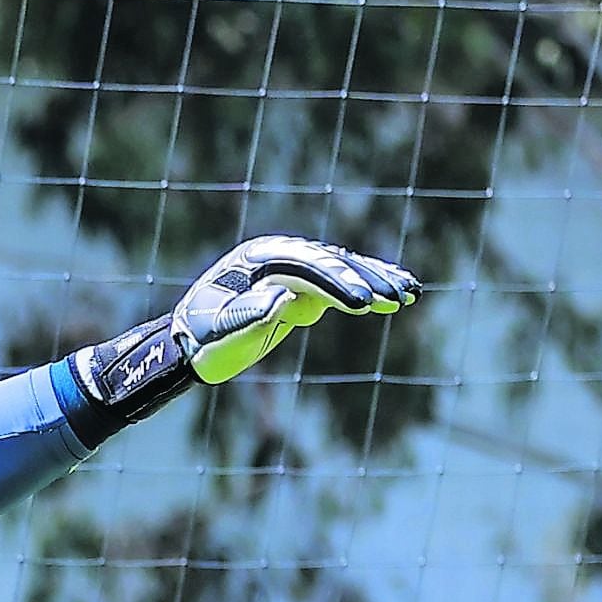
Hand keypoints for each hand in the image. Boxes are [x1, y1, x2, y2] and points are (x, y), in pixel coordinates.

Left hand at [64, 235, 419, 440]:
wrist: (191, 346)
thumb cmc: (202, 342)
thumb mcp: (221, 333)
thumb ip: (250, 314)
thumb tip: (284, 296)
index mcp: (257, 260)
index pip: (306, 268)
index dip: (336, 284)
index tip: (363, 304)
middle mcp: (277, 255)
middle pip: (330, 262)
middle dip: (365, 280)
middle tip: (396, 301)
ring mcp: (292, 267)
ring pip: (342, 268)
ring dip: (376, 280)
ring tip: (409, 296)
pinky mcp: (302, 284)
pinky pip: (341, 281)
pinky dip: (369, 287)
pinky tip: (399, 296)